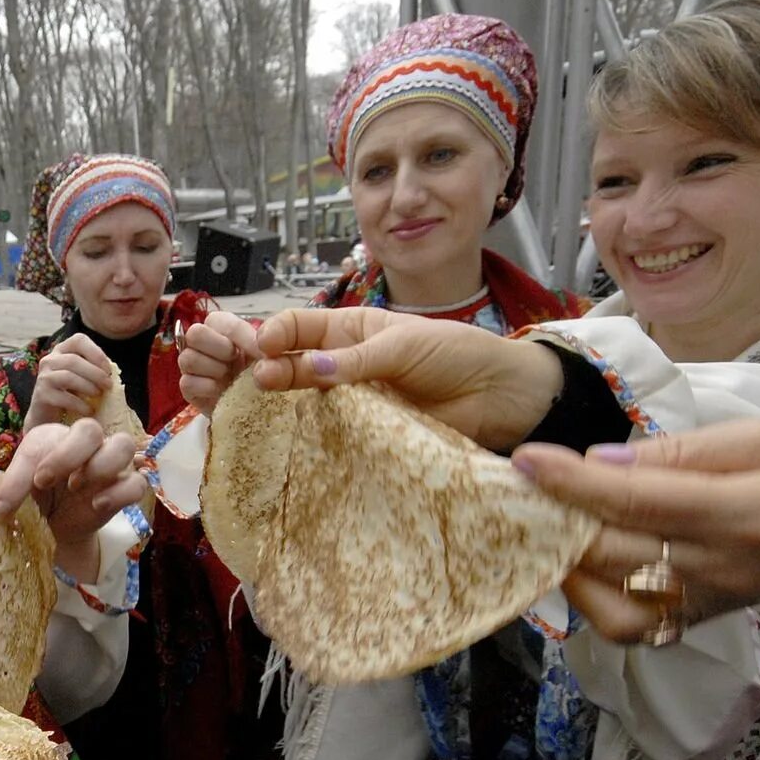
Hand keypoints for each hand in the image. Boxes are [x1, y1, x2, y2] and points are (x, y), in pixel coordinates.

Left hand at [0, 418, 143, 582]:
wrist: (53, 527)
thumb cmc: (36, 499)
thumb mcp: (18, 492)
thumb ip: (9, 492)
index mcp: (59, 438)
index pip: (58, 431)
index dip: (56, 454)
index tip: (39, 480)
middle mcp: (87, 446)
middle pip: (93, 430)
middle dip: (72, 455)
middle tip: (52, 482)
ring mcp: (109, 466)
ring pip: (123, 446)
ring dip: (101, 466)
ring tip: (77, 489)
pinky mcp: (124, 489)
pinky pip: (137, 483)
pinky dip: (120, 493)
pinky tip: (97, 505)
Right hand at [25, 334, 113, 428]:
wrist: (48, 415)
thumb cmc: (70, 394)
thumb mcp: (84, 377)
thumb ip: (95, 370)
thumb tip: (112, 374)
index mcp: (62, 350)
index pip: (78, 340)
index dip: (96, 353)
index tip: (108, 369)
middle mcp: (49, 360)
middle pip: (74, 360)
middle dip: (95, 373)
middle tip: (108, 386)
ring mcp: (43, 376)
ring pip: (68, 376)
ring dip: (88, 386)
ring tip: (99, 395)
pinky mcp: (41, 394)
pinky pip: (63, 397)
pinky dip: (80, 404)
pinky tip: (89, 410)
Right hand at [176, 309, 258, 414]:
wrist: (254, 400)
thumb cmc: (257, 371)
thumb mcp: (265, 354)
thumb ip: (261, 346)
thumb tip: (263, 352)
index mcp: (220, 326)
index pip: (220, 321)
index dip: (241, 337)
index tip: (261, 354)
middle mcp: (201, 341)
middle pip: (194, 334)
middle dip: (219, 348)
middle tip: (236, 360)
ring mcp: (191, 364)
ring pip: (188, 359)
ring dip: (215, 370)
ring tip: (231, 378)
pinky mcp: (188, 387)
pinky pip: (187, 383)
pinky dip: (208, 388)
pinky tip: (223, 392)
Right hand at [246, 307, 564, 451]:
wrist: (500, 395)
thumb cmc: (457, 355)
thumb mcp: (403, 345)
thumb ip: (357, 359)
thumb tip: (311, 369)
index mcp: (353, 330)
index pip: (301, 326)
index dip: (277, 333)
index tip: (263, 346)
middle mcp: (347, 364)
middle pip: (296, 363)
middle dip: (273, 366)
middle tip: (259, 379)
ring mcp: (355, 400)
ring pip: (309, 398)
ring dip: (287, 398)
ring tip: (267, 400)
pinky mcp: (367, 432)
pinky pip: (333, 433)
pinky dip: (313, 432)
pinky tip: (295, 431)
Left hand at [514, 421, 759, 642]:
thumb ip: (683, 452)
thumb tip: (604, 461)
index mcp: (740, 514)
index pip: (636, 501)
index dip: (573, 481)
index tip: (527, 459)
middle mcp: (715, 568)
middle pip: (610, 554)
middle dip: (555, 519)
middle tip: (525, 485)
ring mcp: (701, 604)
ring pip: (607, 603)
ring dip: (567, 563)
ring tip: (553, 522)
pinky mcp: (692, 623)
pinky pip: (625, 626)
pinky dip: (591, 597)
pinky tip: (583, 560)